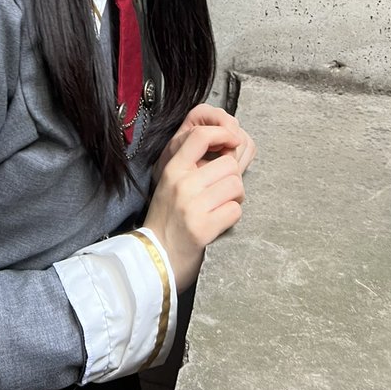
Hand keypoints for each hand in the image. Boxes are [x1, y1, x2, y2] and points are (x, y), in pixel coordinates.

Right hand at [145, 114, 253, 292]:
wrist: (155, 256)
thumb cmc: (166, 218)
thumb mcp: (170, 183)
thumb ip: (190, 165)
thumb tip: (224, 146)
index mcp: (173, 169)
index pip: (200, 136)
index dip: (222, 133)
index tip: (233, 140)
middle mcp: (182, 184)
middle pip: (228, 164)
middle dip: (233, 178)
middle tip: (223, 192)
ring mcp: (193, 206)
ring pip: (236, 186)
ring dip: (235, 198)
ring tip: (222, 206)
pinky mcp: (204, 227)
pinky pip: (235, 211)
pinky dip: (232, 216)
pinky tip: (219, 221)